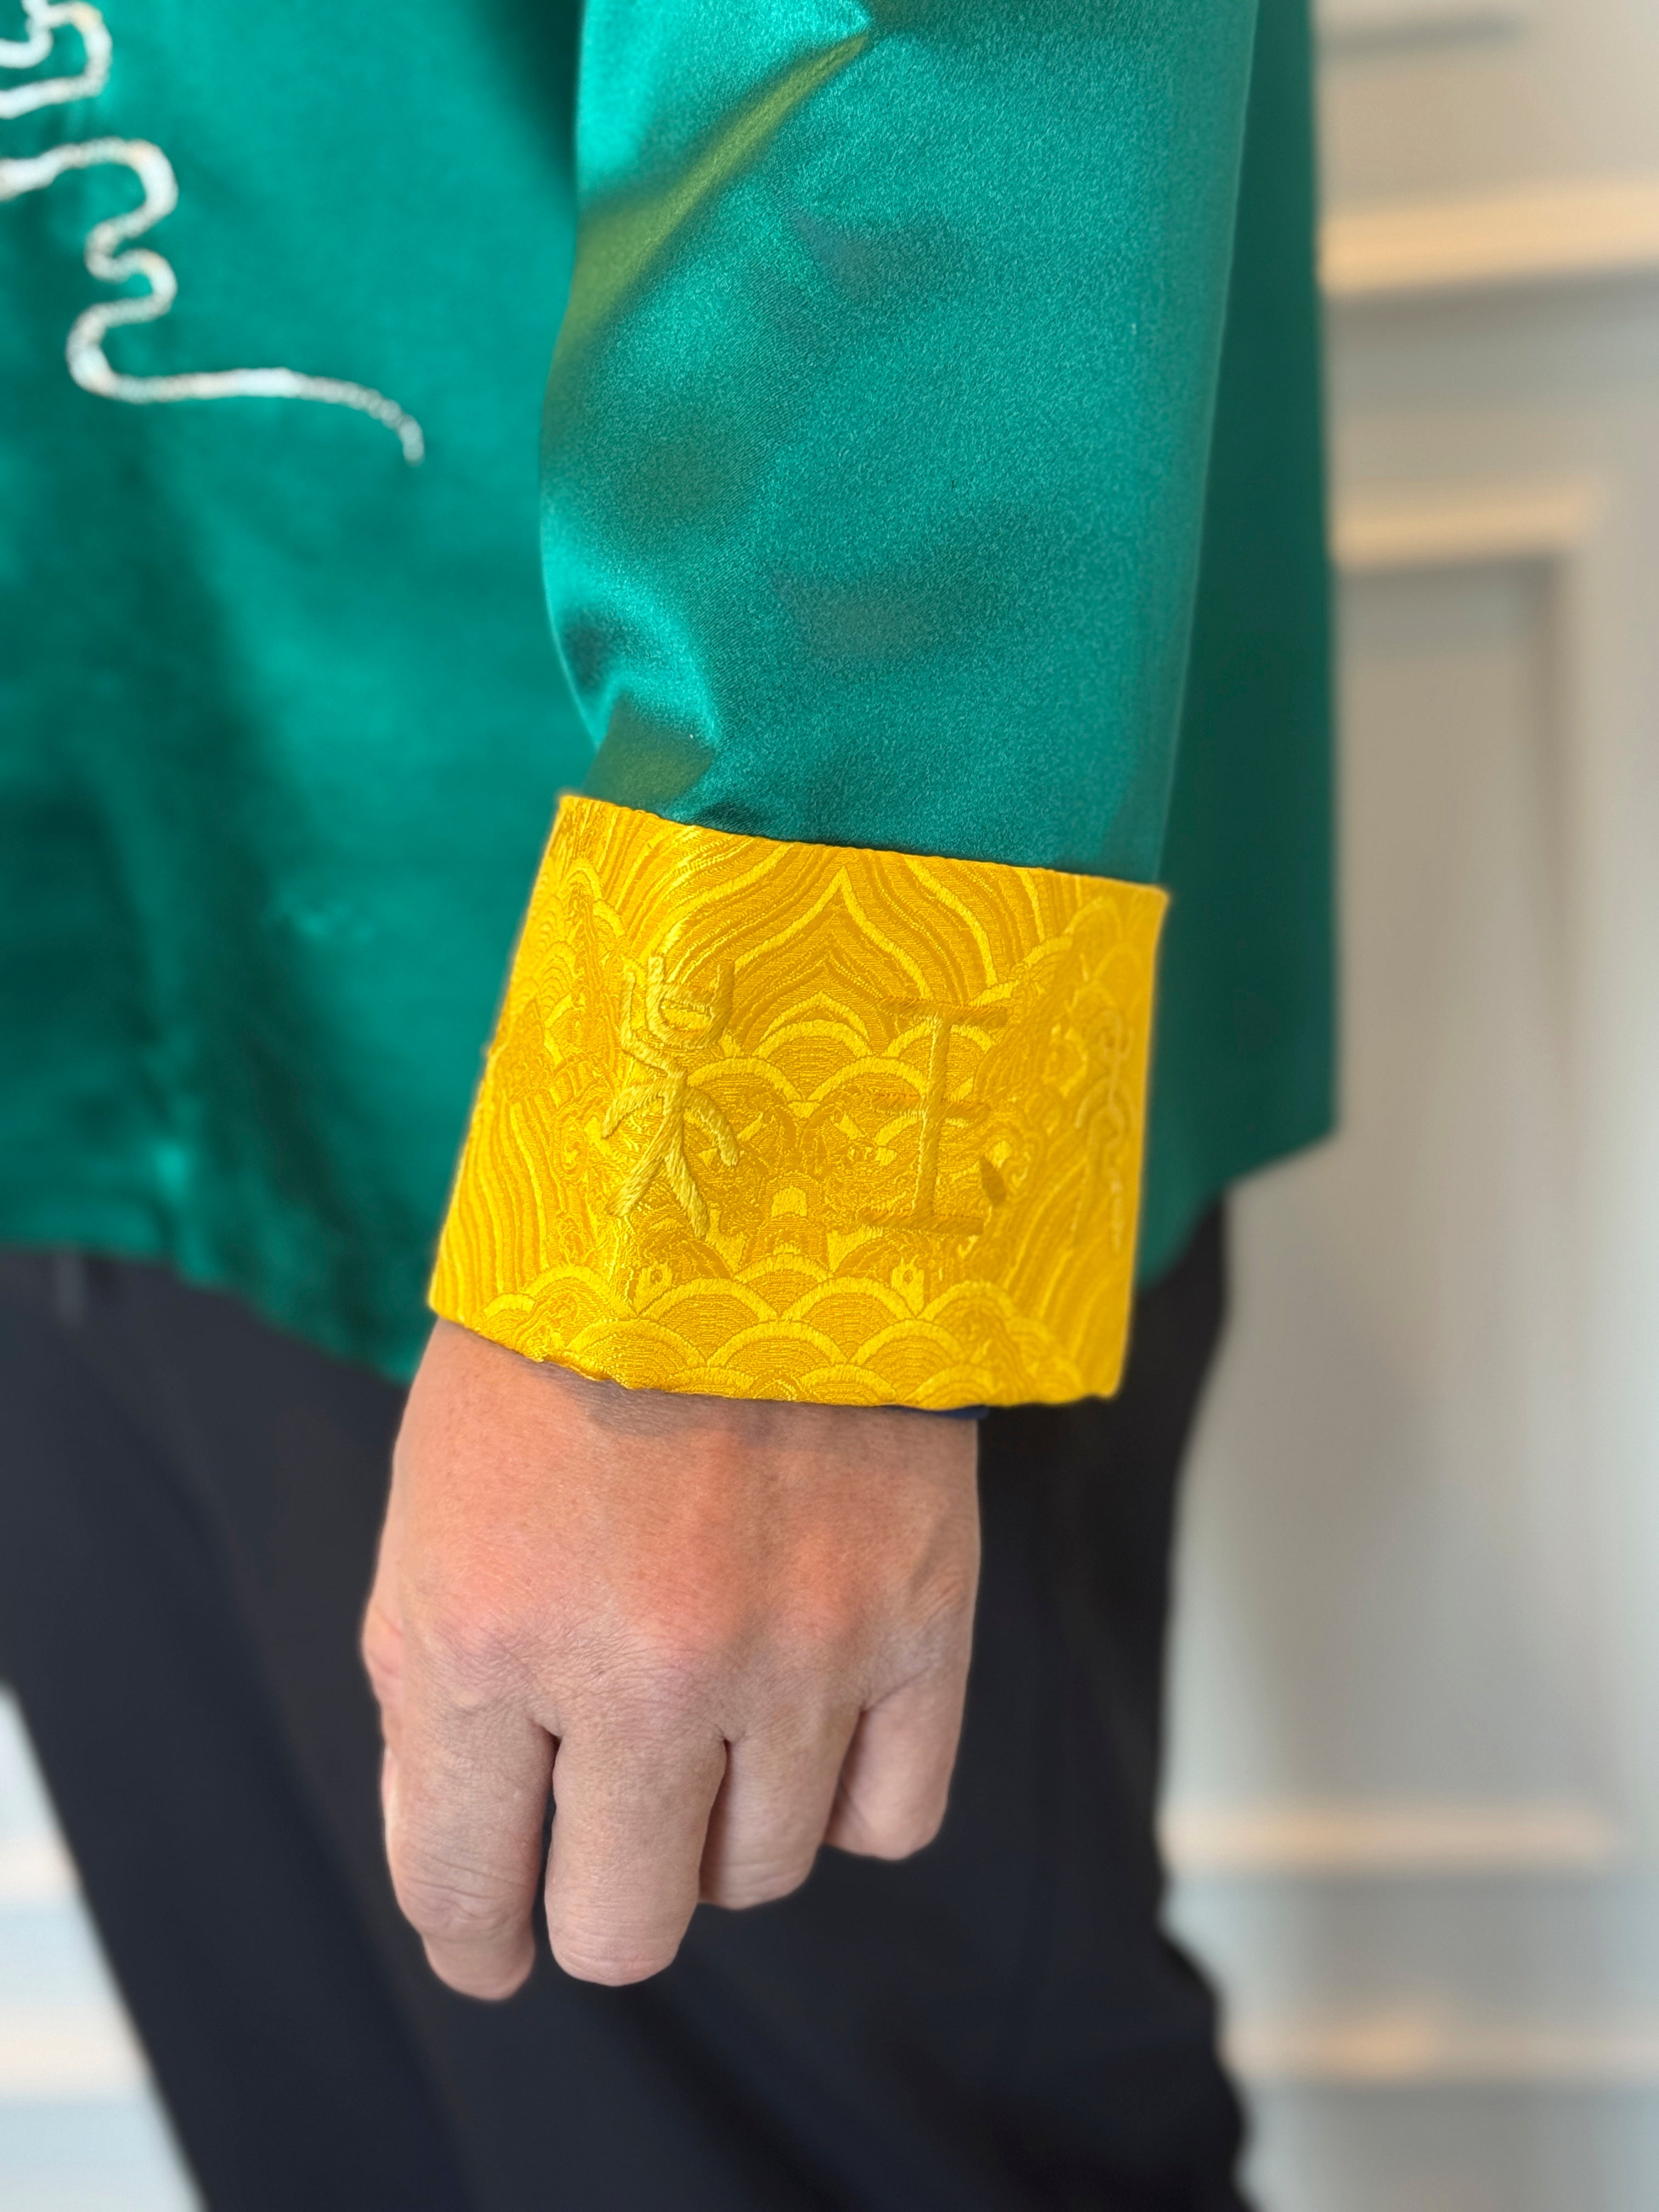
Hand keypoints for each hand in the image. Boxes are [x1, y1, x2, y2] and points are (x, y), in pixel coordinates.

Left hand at [362, 1321, 979, 1994]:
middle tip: (596, 1844)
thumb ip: (436, 1707)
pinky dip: (841, 1798)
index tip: (491, 1940)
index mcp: (491, 1635)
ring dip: (717, 1828)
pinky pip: (889, 1819)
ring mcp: (797, 1654)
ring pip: (758, 1876)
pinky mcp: (917, 1622)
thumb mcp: (434, 1523)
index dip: (475, 1938)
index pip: (466, 1891)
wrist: (737, 1204)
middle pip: (623, 1931)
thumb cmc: (560, 1360)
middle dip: (592, 1904)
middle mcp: (647, 1669)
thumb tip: (475, 1876)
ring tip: (705, 1722)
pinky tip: (803, 1724)